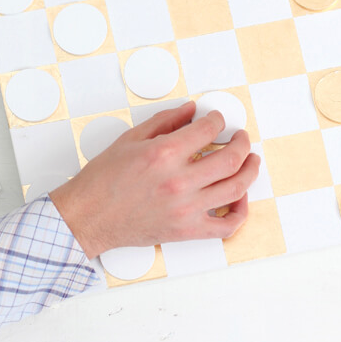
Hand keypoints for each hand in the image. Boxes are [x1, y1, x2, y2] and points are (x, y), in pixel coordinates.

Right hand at [49, 102, 259, 258]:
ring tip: (252, 161)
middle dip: (242, 143)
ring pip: (235, 188)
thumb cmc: (103, 180)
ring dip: (250, 171)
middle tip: (241, 137)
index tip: (217, 119)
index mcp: (164, 154)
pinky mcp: (187, 231)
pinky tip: (239, 198)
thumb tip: (190, 111)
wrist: (88, 217)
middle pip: (230, 158)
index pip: (208, 130)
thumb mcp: (131, 139)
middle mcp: (179, 181)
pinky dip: (240, 212)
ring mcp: (186, 209)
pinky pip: (226, 226)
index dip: (217, 120)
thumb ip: (165, 121)